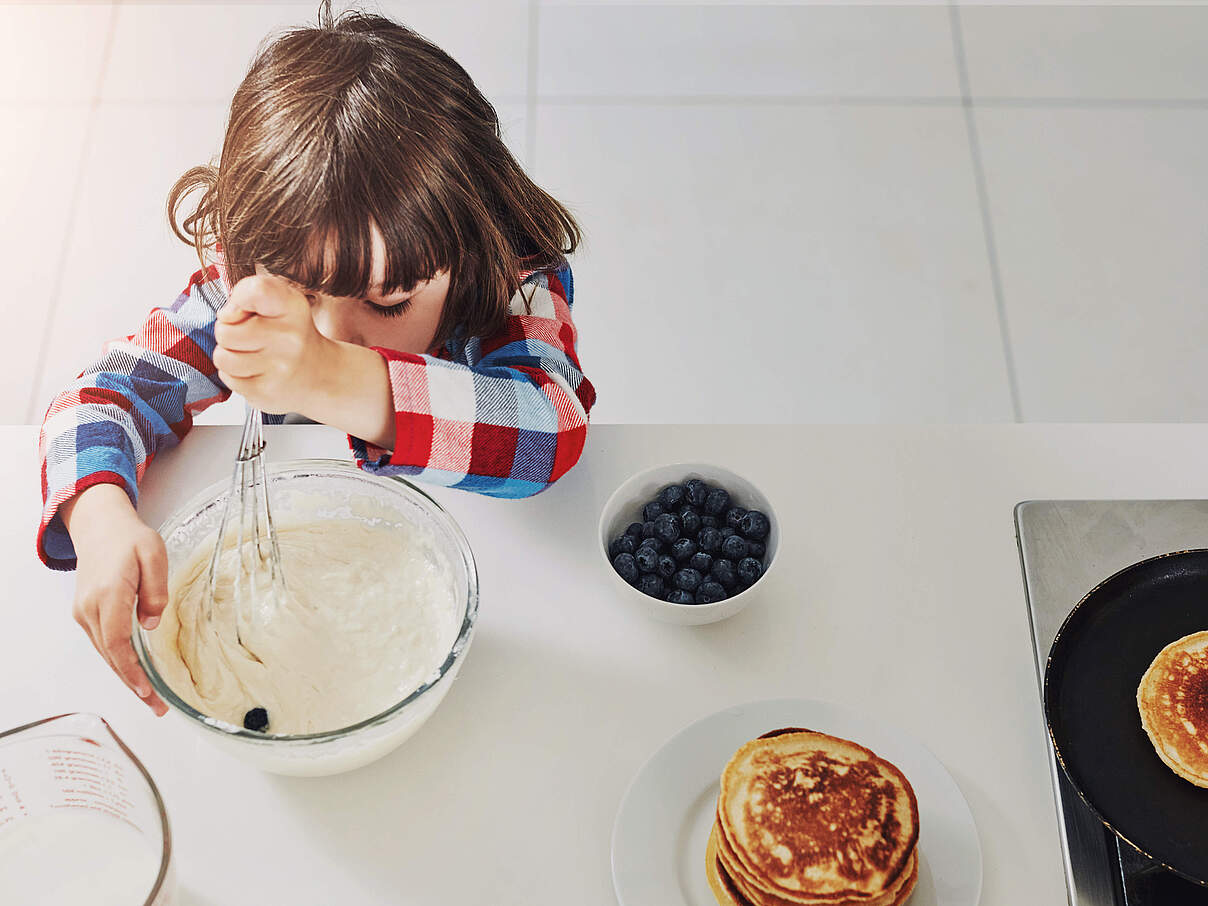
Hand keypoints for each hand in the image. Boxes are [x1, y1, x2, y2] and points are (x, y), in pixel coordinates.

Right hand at [62, 484, 168, 715]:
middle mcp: (90, 609)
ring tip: (152, 699)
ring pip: (106, 654)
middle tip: (159, 708)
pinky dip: (120, 663)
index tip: (148, 691)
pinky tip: (137, 675)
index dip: (132, 671)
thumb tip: (150, 625)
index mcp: (109, 594)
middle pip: (111, 656)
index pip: (117, 643)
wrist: (100, 527)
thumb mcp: (154, 555)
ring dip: (127, 678)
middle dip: (134, 685)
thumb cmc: (131, 539)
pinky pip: (104, 644)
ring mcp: (85, 613)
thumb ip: (155, 591)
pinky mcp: (86, 613)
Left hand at [213, 274, 335, 415]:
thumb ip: (251, 294)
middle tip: (249, 337)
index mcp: (293, 308)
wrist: (321, 375)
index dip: (238, 298)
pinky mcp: (266, 393)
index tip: (244, 310)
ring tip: (250, 355)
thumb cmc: (292, 336)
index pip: (256, 291)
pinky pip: (227, 378)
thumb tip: (226, 315)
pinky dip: (235, 375)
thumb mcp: (282, 303)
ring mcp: (279, 368)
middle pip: (225, 330)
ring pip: (222, 357)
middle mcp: (290, 338)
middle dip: (228, 332)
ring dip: (229, 356)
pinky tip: (255, 372)